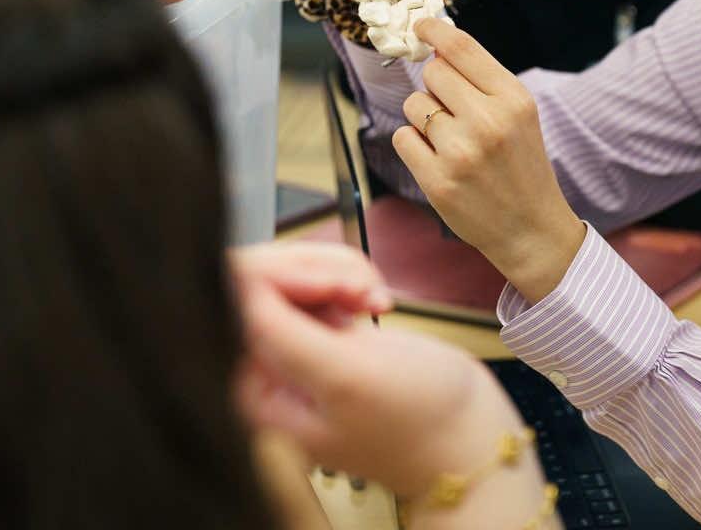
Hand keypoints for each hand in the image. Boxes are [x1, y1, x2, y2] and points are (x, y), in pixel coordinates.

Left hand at [233, 245, 537, 504]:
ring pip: (298, 269)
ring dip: (341, 273)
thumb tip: (234, 279)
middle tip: (361, 293)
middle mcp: (267, 366)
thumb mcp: (344, 376)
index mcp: (255, 388)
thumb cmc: (416, 420)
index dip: (283, 276)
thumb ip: (280, 330)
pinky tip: (374, 302)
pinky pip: (323, 277)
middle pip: (264, 274)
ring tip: (373, 300)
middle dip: (318, 272)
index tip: (333, 289)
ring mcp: (297, 343)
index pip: (235, 297)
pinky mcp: (326, 328)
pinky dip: (353, 278)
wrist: (467, 430)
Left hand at [393, 20, 586, 304]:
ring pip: (413, 105)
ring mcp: (460, 153)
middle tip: (454, 111)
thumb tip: (436, 44)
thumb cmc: (521, 165)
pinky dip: (414, 145)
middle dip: (435, 86)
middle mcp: (487, 122)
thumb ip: (482, 79)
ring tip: (451, 141)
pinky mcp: (437, 181)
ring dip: (424, 118)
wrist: (531, 229)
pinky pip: (402, 137)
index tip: (419, 25)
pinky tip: (438, 160)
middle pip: (432, 73)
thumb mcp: (519, 114)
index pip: (460, 47)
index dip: (434, 29)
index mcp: (513, 99)